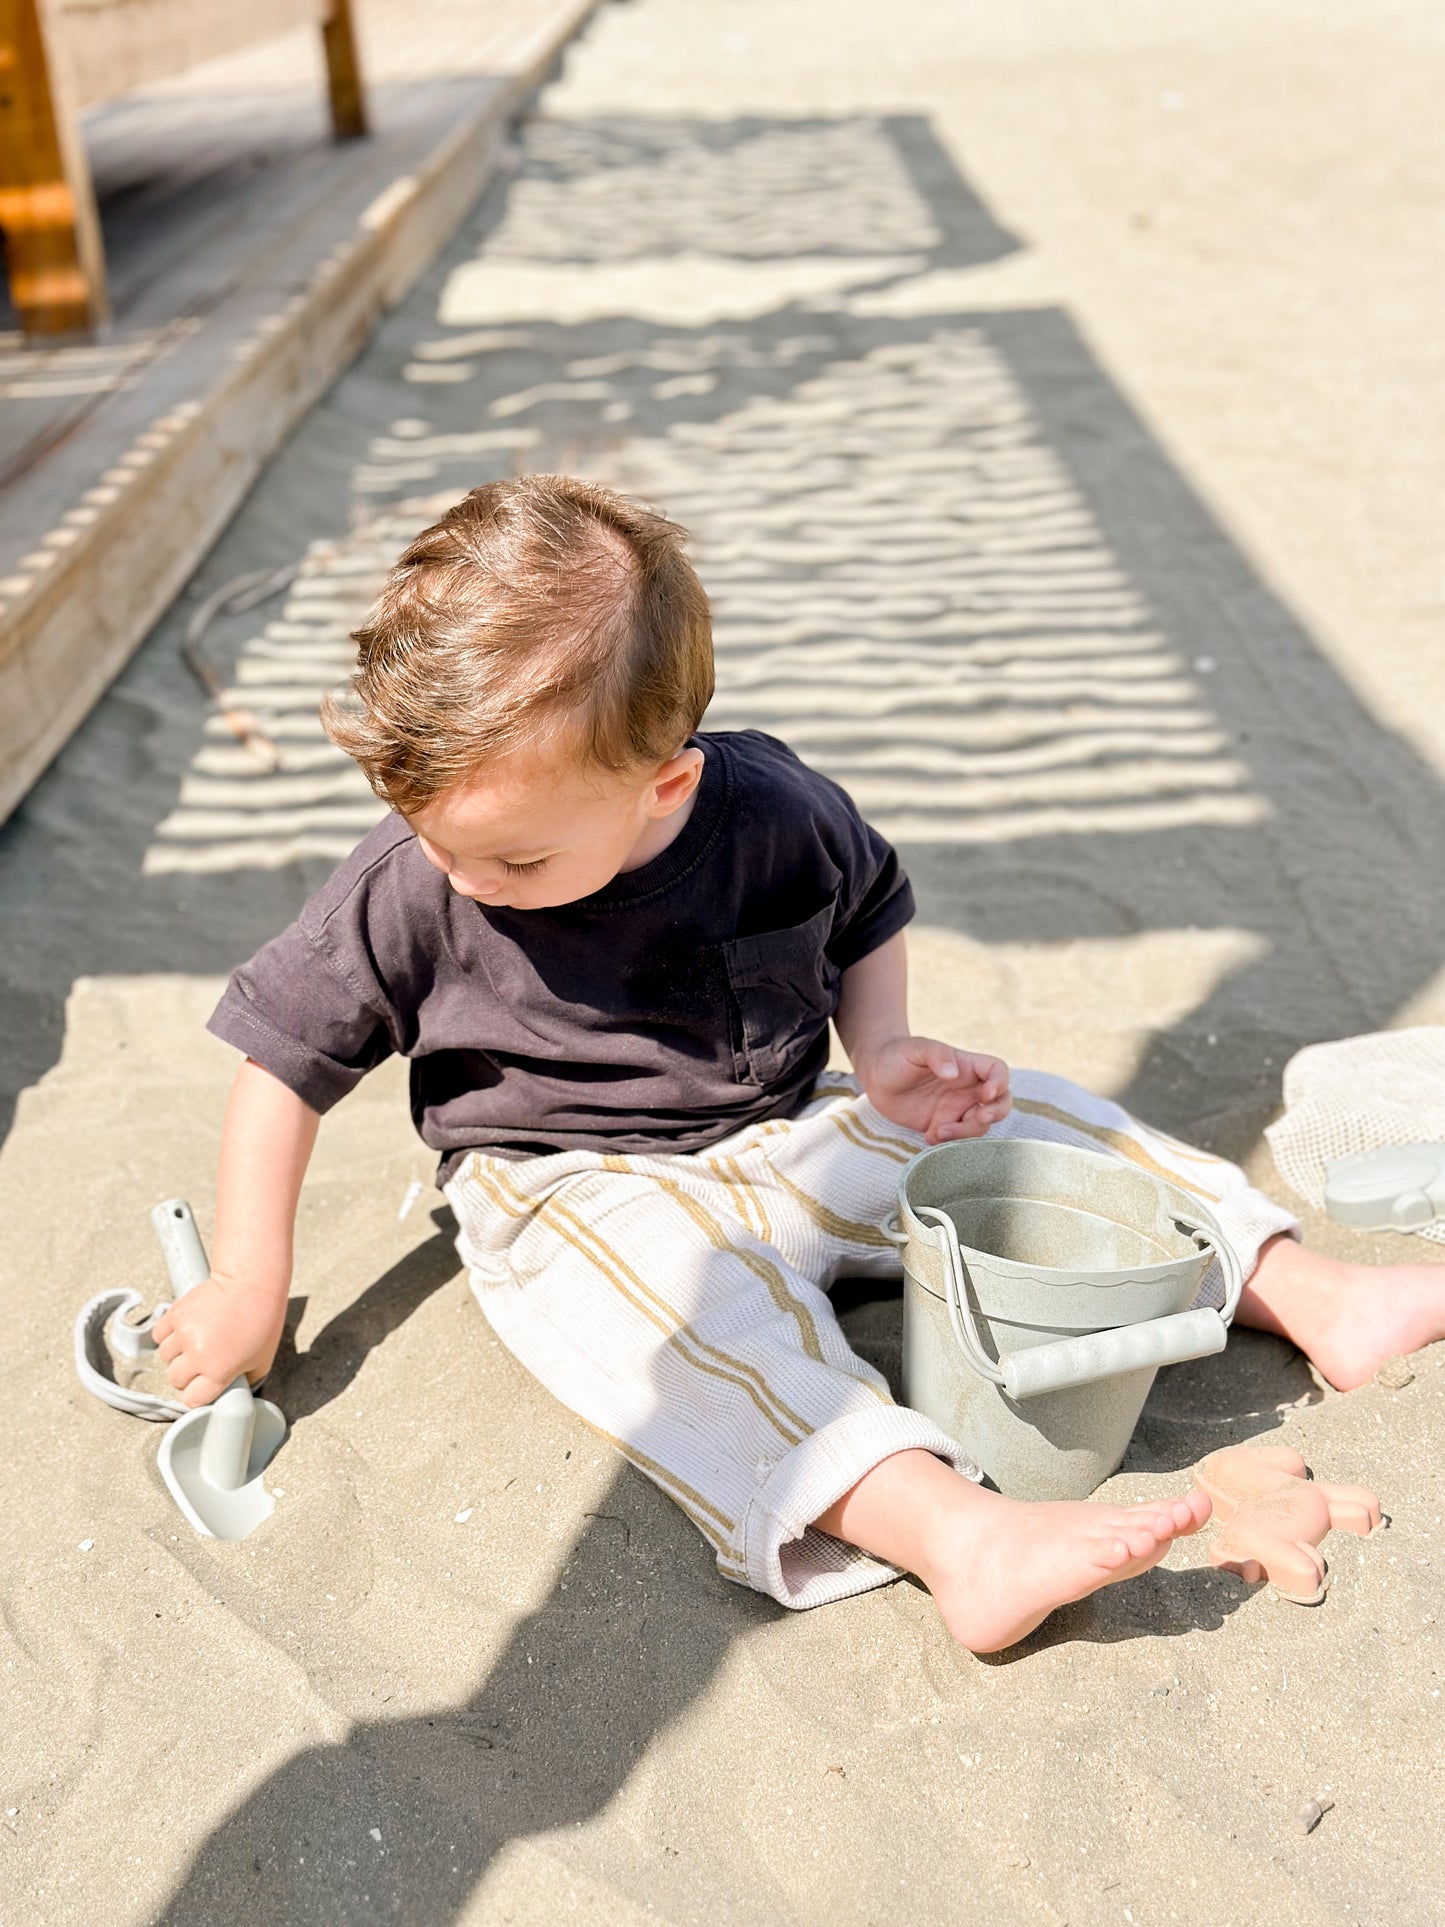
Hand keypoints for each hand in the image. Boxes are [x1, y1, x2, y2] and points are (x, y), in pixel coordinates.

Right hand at [152, 1273, 286, 1408]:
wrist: (251, 1282)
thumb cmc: (262, 1318)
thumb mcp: (262, 1359)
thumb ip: (246, 1381)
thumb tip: (234, 1391)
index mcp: (219, 1370)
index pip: (192, 1399)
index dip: (196, 1395)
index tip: (200, 1389)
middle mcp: (198, 1354)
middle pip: (175, 1379)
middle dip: (186, 1375)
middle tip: (200, 1363)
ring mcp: (184, 1333)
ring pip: (165, 1357)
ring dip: (177, 1353)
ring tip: (196, 1341)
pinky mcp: (175, 1314)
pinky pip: (159, 1335)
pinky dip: (168, 1335)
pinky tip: (184, 1330)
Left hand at [855, 1036, 1010, 1143]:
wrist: (875, 1076)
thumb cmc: (896, 1055)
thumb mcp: (915, 1049)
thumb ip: (936, 1055)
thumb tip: (954, 1073)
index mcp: (966, 1066)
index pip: (998, 1072)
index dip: (1000, 1083)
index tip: (985, 1094)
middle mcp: (967, 1089)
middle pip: (1000, 1102)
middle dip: (996, 1113)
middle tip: (977, 1118)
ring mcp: (956, 1109)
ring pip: (979, 1126)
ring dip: (966, 1133)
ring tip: (939, 1132)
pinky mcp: (942, 1126)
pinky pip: (956, 1140)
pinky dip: (948, 1144)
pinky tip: (928, 1137)